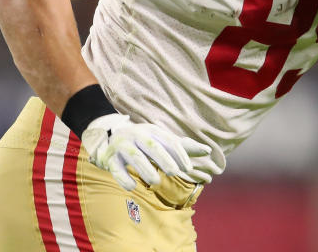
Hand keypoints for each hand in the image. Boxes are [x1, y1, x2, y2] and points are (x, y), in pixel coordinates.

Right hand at [80, 113, 214, 190]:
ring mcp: (122, 146)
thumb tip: (207, 150)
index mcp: (151, 131)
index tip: (187, 168)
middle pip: (151, 146)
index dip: (178, 153)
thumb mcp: (161, 140)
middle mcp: (136, 136)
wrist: (109, 137)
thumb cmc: (143, 142)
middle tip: (174, 172)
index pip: (168, 140)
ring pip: (134, 156)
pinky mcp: (110, 158)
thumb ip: (183, 147)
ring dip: (145, 169)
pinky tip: (132, 186)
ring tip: (155, 181)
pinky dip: (123, 177)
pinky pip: (116, 168)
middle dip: (163, 159)